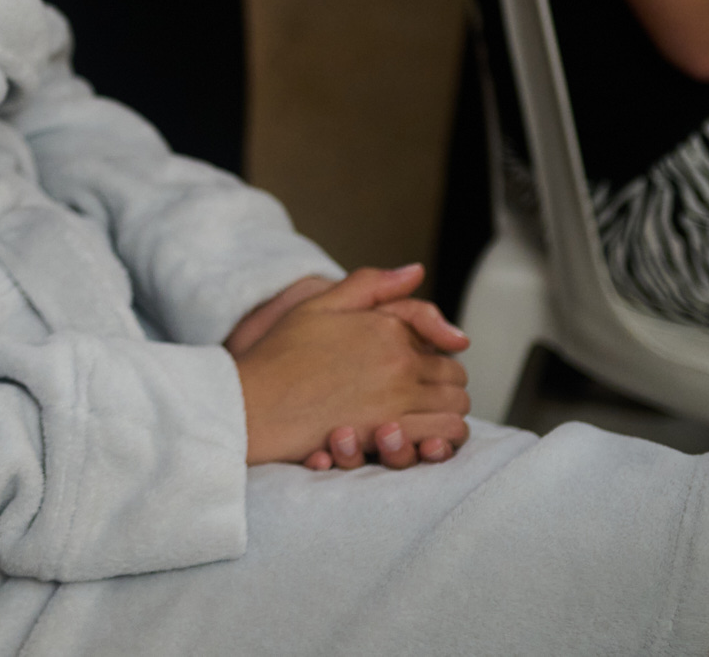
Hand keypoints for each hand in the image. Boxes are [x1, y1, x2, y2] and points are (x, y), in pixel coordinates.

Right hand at [235, 264, 471, 471]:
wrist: (251, 402)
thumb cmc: (279, 354)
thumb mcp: (319, 304)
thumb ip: (371, 284)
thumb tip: (416, 271)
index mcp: (387, 328)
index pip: (442, 339)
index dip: (438, 351)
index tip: (423, 362)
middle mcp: (399, 362)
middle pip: (455, 376)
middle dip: (445, 383)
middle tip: (422, 392)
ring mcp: (396, 400)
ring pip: (457, 408)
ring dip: (447, 411)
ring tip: (424, 415)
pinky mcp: (388, 435)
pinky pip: (444, 437)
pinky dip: (442, 438)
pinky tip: (423, 437)